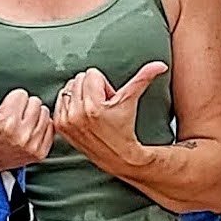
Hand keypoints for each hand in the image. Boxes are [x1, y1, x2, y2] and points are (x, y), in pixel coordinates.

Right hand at [0, 60, 54, 181]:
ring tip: (19, 125)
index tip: (1, 113)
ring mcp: (32, 146)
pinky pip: (51, 128)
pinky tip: (28, 134)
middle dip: (23, 108)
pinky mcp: (40, 153)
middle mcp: (21, 136)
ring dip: (34, 117)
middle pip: (35, 103)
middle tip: (11, 119)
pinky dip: (42, 129)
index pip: (22, 95)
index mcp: (6, 122)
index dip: (11, 102)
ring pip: (45, 114)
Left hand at [53, 63, 170, 175]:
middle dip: (91, 89)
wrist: (116, 155)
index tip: (109, 100)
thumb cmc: (124, 126)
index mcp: (93, 106)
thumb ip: (144, 78)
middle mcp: (77, 113)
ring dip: (80, 96)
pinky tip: (81, 115)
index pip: (91, 74)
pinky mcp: (60, 126)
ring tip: (92, 111)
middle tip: (101, 106)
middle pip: (78, 79)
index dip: (103, 85)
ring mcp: (67, 121)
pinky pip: (60, 100)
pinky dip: (70, 104)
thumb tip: (161, 65)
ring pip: (68, 88)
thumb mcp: (131, 100)